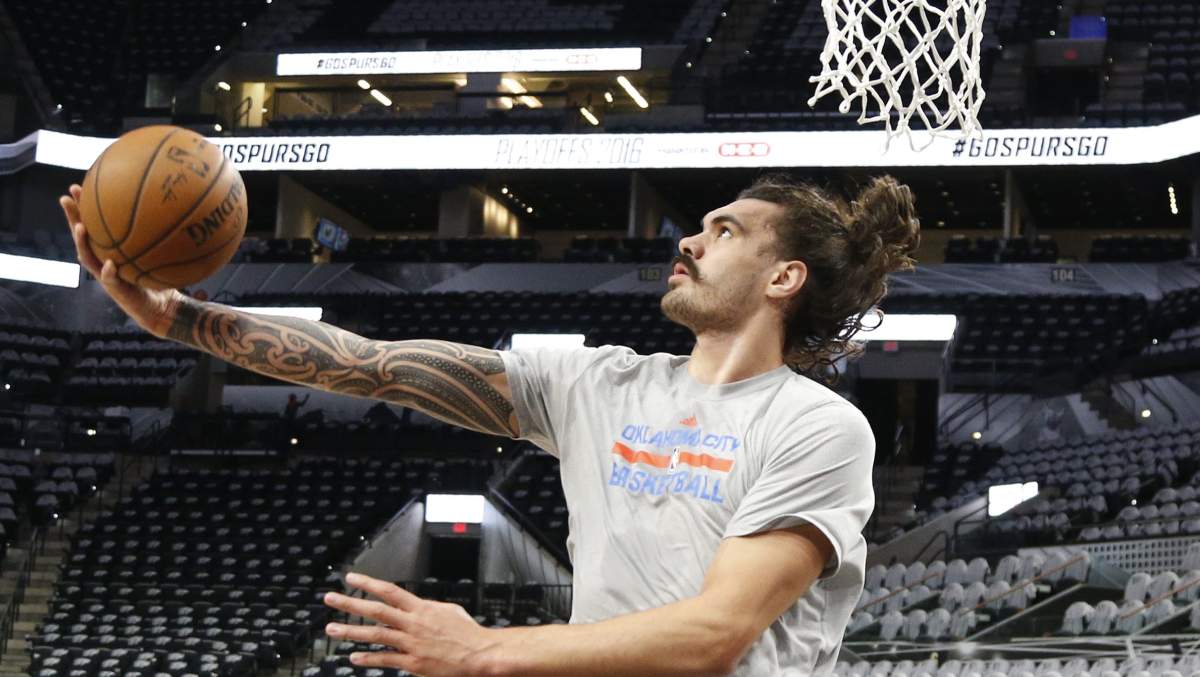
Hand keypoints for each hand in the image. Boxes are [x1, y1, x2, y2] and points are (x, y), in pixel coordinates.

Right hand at [60, 184, 182, 336]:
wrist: (161, 308)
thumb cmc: (159, 278)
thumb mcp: (161, 254)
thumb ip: (161, 237)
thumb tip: (179, 209)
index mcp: (109, 251)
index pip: (93, 225)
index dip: (83, 208)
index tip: (77, 186)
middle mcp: (103, 261)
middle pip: (82, 236)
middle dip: (73, 217)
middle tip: (66, 197)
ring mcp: (107, 276)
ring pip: (88, 257)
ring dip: (82, 242)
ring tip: (80, 226)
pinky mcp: (117, 291)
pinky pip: (110, 280)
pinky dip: (109, 272)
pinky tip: (109, 264)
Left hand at [324, 572, 503, 676]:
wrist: (480, 654)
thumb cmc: (468, 633)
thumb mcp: (449, 611)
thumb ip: (428, 608)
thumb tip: (416, 605)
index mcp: (421, 608)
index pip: (389, 591)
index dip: (368, 583)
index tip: (351, 578)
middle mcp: (412, 623)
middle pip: (376, 610)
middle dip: (350, 603)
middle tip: (330, 599)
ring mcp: (411, 643)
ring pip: (375, 635)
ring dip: (351, 631)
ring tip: (332, 629)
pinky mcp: (413, 662)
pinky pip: (385, 659)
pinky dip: (368, 658)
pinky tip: (354, 658)